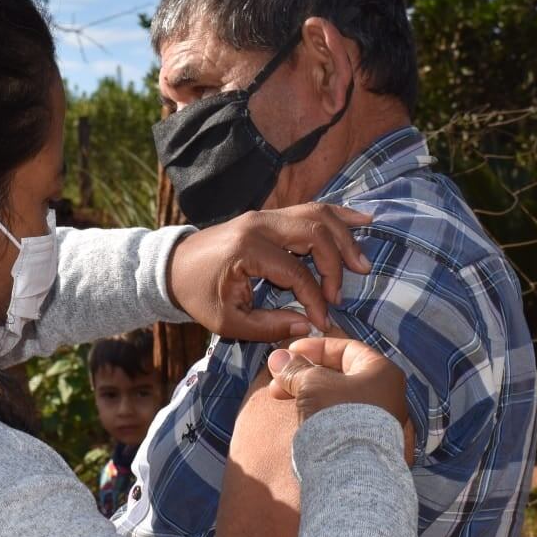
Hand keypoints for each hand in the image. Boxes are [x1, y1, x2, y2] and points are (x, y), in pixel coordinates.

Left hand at [166, 204, 372, 341]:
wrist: (174, 266)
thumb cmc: (198, 295)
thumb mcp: (227, 322)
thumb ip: (269, 326)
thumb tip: (308, 326)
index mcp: (247, 249)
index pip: (297, 272)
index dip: (315, 299)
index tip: (323, 320)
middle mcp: (259, 224)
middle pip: (315, 233)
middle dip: (336, 264)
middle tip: (344, 293)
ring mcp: (266, 215)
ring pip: (317, 214)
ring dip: (344, 237)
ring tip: (362, 262)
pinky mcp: (270, 215)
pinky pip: (309, 209)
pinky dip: (336, 216)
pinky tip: (361, 221)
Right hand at [266, 338, 411, 461]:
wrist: (352, 468)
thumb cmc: (338, 415)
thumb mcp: (312, 384)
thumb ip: (295, 369)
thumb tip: (277, 358)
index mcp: (381, 372)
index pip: (346, 348)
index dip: (314, 347)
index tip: (289, 353)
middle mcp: (388, 394)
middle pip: (341, 374)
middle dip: (306, 374)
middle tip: (279, 381)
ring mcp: (380, 420)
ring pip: (339, 397)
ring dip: (310, 394)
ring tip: (283, 397)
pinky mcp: (369, 441)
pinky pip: (342, 418)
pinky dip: (321, 412)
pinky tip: (301, 416)